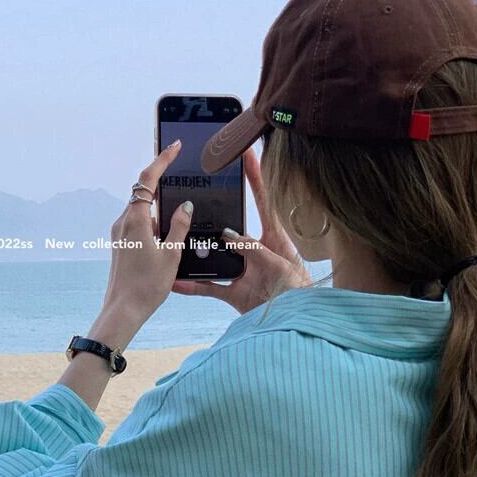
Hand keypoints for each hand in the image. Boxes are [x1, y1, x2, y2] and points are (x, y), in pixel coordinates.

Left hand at [100, 140, 193, 330]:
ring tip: (178, 221)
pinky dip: (153, 223)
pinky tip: (166, 238)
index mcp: (136, 220)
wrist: (123, 310)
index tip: (174, 146)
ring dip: (160, 209)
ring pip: (142, 210)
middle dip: (163, 184)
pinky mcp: (120, 244)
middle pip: (144, 192)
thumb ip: (179, 226)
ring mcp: (120, 233)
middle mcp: (123, 222)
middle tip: (180, 174)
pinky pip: (138, 224)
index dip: (162, 159)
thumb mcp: (171, 254)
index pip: (148, 179)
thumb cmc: (147, 286)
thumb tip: (185, 206)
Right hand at [171, 147, 312, 314]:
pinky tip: (176, 281)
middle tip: (198, 190)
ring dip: (197, 251)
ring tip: (178, 237)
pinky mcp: (235, 293)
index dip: (256, 176)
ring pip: (214, 255)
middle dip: (214, 211)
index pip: (264, 200)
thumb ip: (254, 250)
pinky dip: (192, 285)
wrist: (298, 324)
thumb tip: (227, 235)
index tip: (245, 152)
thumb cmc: (301, 293)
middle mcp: (256, 251)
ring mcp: (243, 271)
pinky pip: (209, 287)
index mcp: (275, 238)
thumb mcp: (280, 266)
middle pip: (230, 226)